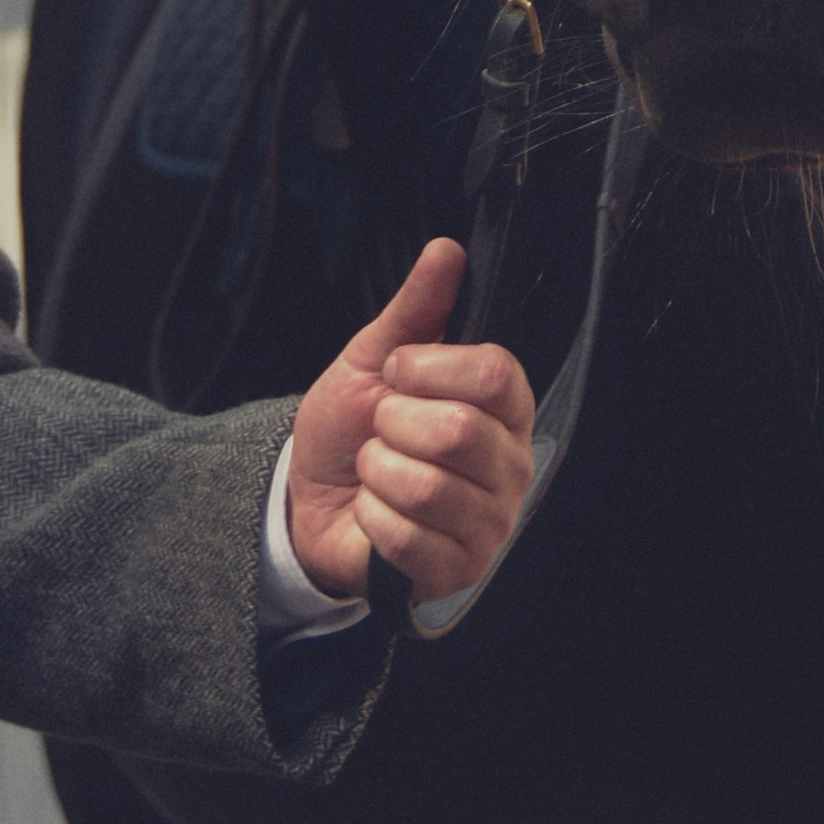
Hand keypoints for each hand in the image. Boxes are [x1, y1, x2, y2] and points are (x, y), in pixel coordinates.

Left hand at [285, 236, 535, 604]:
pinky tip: (373, 511)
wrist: (314, 498)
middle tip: (383, 429)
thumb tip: (447, 251)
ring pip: (430, 487)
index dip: (431, 367)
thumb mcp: (375, 357)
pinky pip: (408, 538)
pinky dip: (372, 516)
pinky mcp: (455, 572)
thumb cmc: (352, 427)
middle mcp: (509, 467)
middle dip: (394, 423)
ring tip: (375, 470)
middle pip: (461, 431)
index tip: (398, 372)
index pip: (497, 374)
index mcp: (502, 409)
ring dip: (378, 471)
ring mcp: (488, 525)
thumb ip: (416, 308)